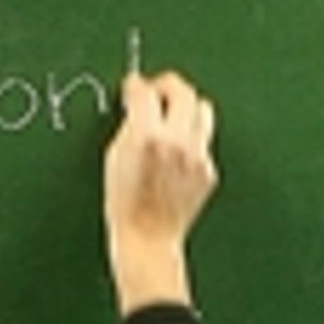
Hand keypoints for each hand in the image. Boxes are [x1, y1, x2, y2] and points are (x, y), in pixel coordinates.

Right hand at [104, 70, 217, 313]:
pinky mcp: (210, 171)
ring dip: (186, 107)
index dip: (136, 84)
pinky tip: (176, 154)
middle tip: (156, 92)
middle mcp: (178, 143)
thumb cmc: (123, 202)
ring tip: (171, 118)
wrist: (147, 238)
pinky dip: (191, 139)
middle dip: (166, 85)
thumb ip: (130, 124)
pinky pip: (204, 142)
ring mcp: (198, 157)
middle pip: (183, 91)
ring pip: (203, 111)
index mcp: (147, 137)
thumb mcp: (114, 157)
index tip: (134, 85)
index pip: (146, 91)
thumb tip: (139, 101)